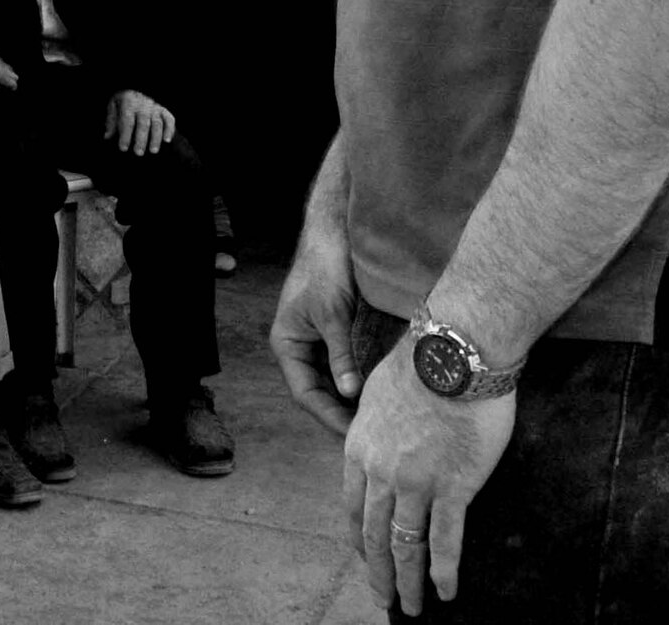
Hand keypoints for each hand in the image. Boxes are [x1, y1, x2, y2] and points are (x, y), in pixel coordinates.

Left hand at [103, 89, 173, 153]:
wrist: (137, 87)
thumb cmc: (124, 99)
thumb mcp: (114, 104)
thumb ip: (111, 120)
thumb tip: (107, 136)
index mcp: (129, 103)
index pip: (127, 121)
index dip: (125, 135)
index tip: (123, 148)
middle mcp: (143, 105)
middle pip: (143, 124)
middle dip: (141, 139)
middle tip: (138, 153)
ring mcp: (155, 107)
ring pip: (157, 124)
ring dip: (155, 138)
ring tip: (153, 151)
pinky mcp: (164, 110)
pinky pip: (169, 120)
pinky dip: (169, 130)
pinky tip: (167, 141)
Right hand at [270, 210, 364, 435]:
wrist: (336, 233)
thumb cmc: (324, 268)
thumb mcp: (332, 314)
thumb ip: (340, 354)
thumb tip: (349, 393)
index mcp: (287, 344)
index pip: (305, 393)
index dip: (328, 416)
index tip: (355, 434)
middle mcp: (301, 347)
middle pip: (320, 392)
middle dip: (343, 413)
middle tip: (372, 434)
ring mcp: (320, 342)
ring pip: (336, 381)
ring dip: (354, 400)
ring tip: (380, 420)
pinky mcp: (339, 334)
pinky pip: (349, 366)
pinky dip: (362, 380)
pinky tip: (381, 393)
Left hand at [345, 343, 513, 615]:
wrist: (452, 353)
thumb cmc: (418, 365)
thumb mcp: (374, 394)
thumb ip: (372, 427)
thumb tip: (372, 441)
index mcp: (359, 448)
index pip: (353, 507)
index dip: (360, 539)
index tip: (367, 558)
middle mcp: (381, 472)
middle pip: (375, 534)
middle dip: (379, 572)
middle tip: (384, 597)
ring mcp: (416, 483)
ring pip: (407, 545)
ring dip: (408, 581)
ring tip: (412, 607)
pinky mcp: (453, 487)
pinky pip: (445, 540)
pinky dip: (443, 571)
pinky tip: (445, 592)